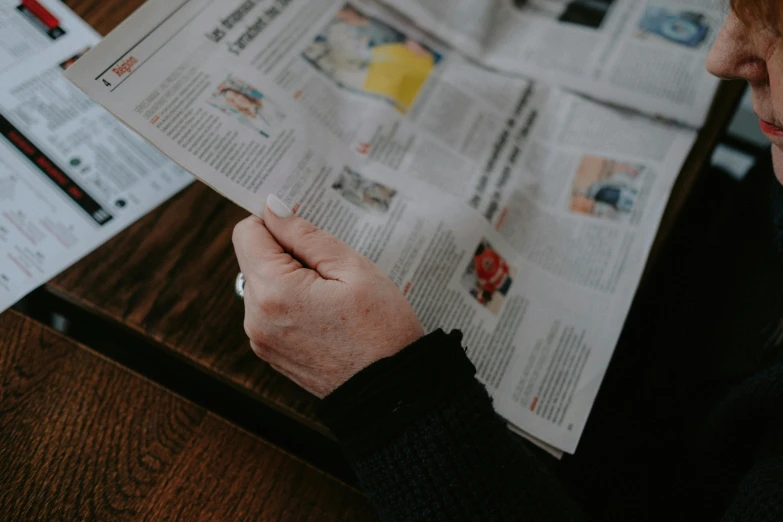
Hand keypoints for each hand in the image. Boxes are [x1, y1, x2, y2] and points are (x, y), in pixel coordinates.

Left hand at [233, 195, 423, 397]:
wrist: (391, 392)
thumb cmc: (382, 329)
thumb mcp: (353, 268)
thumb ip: (305, 235)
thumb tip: (272, 208)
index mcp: (274, 291)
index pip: (247, 232)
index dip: (275, 222)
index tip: (304, 227)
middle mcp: (255, 317)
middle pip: (254, 258)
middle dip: (286, 253)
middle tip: (330, 268)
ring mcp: (260, 339)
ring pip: (262, 285)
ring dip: (290, 279)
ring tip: (333, 295)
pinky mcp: (270, 353)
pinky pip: (270, 311)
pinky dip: (291, 303)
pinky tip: (326, 314)